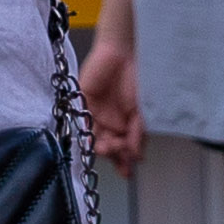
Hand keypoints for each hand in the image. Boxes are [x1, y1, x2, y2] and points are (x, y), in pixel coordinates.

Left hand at [78, 20, 143, 169]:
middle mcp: (109, 123)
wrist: (122, 53)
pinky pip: (81, 121)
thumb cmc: (135, 78)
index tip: (127, 170)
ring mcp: (95, 114)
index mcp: (124, 126)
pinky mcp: (83, 103)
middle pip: (108, 147)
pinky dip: (86, 131)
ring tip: (108, 148)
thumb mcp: (142, 110)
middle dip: (113, 155)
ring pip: (94, 138)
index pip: (123, 150)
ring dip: (100, 147)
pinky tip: (92, 137)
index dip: (124, 162)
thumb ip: (138, 133)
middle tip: (118, 153)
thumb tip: (137, 156)